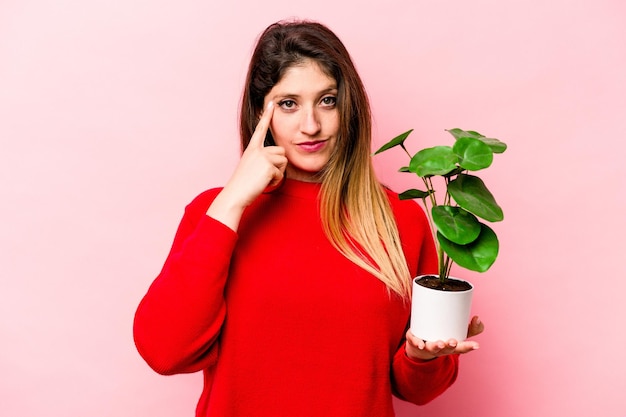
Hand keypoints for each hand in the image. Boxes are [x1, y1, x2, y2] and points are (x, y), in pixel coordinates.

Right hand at [206, 101, 287, 230]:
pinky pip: (281, 174)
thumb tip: (277, 159)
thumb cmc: (243, 184)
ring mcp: (263, 157)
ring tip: (263, 179)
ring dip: (277, 173)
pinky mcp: (268, 167)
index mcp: (252, 148)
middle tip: (264, 175)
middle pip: (281, 152)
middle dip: (278, 165)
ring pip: (283, 162)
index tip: (271, 103)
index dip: (266, 116)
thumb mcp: (250, 167)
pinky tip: (263, 184)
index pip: (261, 129)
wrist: (235, 194)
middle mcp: (257, 150)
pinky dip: (275, 181)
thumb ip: (262, 159)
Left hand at [405, 316, 484, 360]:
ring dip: (436, 346)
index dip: (468, 347)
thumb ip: (472, 327)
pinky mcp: (415, 341)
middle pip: (447, 349)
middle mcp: (441, 348)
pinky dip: (418, 343)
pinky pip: (416, 342)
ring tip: (440, 343)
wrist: (420, 347)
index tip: (476, 345)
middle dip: (451, 346)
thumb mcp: (458, 332)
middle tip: (453, 341)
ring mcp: (428, 346)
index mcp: (452, 346)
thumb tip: (478, 318)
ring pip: (433, 347)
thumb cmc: (443, 337)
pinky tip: (420, 345)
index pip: (462, 348)